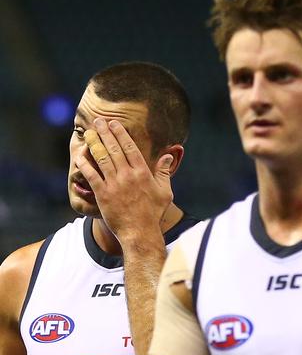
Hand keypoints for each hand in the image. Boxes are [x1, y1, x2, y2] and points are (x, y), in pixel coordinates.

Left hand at [76, 118, 173, 240]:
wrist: (140, 233)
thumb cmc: (153, 214)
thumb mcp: (165, 192)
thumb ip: (164, 172)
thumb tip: (168, 155)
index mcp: (143, 173)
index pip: (129, 147)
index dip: (120, 133)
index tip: (113, 124)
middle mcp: (128, 176)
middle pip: (114, 148)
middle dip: (105, 132)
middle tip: (98, 121)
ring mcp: (114, 184)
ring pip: (102, 158)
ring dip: (94, 143)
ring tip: (88, 133)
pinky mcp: (103, 194)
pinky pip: (91, 175)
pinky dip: (85, 164)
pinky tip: (80, 156)